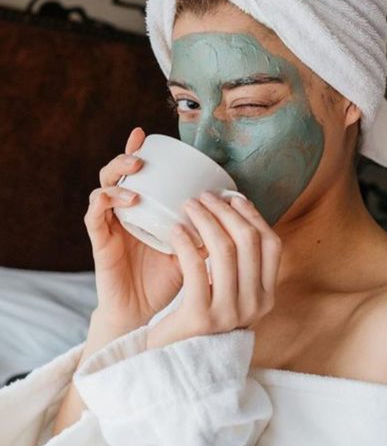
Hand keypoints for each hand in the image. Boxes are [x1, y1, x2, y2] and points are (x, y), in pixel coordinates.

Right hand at [84, 127, 205, 328]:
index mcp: (143, 210)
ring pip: (102, 187)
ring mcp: (109, 225)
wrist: (144, 312)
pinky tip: (128, 198)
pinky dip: (107, 200)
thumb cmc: (167, 280)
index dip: (138, 151)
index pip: (138, 175)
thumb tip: (232, 212)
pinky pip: (94, 215)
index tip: (148, 134)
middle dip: (126, 156)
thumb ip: (205, 232)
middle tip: (142, 152)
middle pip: (116, 173)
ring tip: (135, 169)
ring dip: (117, 174)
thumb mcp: (192, 252)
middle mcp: (123, 212)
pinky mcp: (99, 241)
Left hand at [146, 191, 281, 349]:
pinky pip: (195, 266)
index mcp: (266, 297)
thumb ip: (240, 268)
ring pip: (224, 250)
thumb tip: (238, 216)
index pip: (272, 245)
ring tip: (188, 206)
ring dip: (205, 220)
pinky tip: (174, 230)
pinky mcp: (201, 316)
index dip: (254, 216)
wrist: (176, 364)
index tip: (233, 198)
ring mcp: (230, 312)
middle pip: (248, 241)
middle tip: (204, 196)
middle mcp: (254, 305)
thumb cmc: (200, 323)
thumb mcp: (231, 297)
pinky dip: (185, 242)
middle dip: (226, 212)